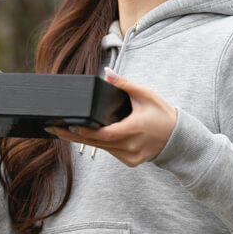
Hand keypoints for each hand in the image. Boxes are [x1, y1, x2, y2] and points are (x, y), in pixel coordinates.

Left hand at [47, 67, 177, 166]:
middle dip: (73, 136)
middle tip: (53, 128)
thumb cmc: (162, 114)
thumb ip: (125, 84)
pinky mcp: (130, 161)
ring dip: (84, 140)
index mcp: (133, 130)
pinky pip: (110, 152)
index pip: (103, 134)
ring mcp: (130, 157)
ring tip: (63, 131)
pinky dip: (100, 144)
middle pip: (96, 143)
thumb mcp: (145, 94)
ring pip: (101, 148)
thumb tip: (106, 72)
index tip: (67, 126)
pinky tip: (86, 136)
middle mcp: (130, 147)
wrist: (179, 138)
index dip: (84, 132)